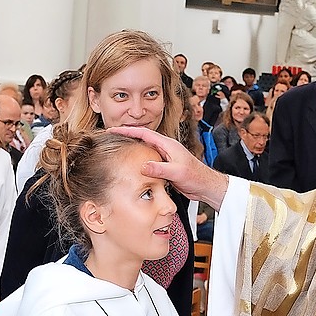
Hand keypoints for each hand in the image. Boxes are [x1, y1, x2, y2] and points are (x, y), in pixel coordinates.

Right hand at [111, 126, 229, 208]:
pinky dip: (138, 161)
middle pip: (142, 139)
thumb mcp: (176, 173)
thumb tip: (143, 166)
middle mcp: (165, 148)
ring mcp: (165, 157)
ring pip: (144, 150)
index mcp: (168, 145)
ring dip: (132, 149)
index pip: (144, 134)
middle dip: (126, 136)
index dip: (127, 131)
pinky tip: (132, 165)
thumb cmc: (195, 176)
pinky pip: (148, 161)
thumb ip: (160, 169)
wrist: (205, 185)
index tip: (114, 130)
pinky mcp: (165, 166)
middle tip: (111, 137)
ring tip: (117, 149)